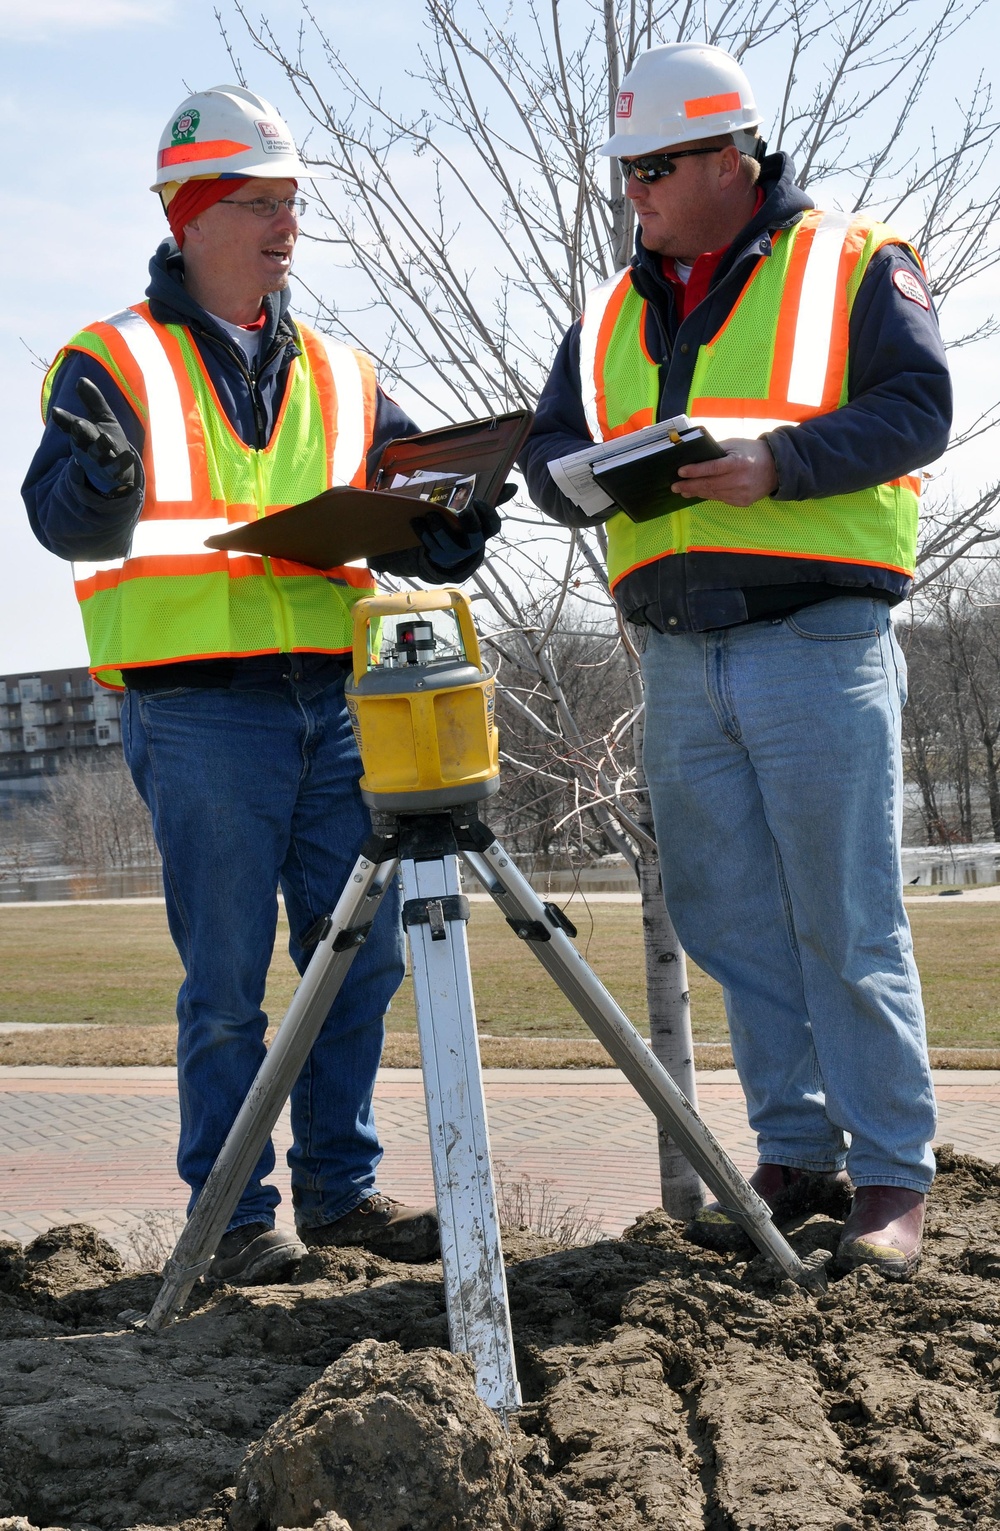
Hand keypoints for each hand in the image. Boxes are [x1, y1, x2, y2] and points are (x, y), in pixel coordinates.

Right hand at [51, 378, 136, 495]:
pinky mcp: (115, 472)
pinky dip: (123, 462)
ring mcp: (101, 461)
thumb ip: (93, 401)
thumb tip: (81, 379)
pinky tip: (129, 456)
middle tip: (77, 424)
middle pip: (83, 439)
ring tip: (105, 437)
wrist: (115, 474)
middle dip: (81, 431)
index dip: (64, 419)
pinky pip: (118, 468)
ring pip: (99, 454)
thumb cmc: (105, 441)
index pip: (71, 425)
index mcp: (82, 435)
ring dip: (101, 446)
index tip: (56, 411)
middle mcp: (88, 448)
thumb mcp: (102, 418)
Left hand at [411, 496, 503, 568]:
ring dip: (439, 529)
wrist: (452, 555)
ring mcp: (455, 553)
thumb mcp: (480, 515)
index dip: (487, 514)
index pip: (493, 526)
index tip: (478, 500)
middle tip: (462, 510)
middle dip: (469, 524)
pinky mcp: (438, 556)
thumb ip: (494, 499)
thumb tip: (513, 487)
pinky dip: (422, 533)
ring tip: (431, 514)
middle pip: (474, 537)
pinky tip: (416, 520)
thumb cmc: (467, 527)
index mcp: (484, 533)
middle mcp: (472, 545)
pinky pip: (429, 546)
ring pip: (448, 544)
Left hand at [672, 438, 777, 506]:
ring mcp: (741, 493)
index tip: (680, 472)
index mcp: (738, 463)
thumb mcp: (735, 445)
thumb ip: (715, 451)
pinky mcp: (742, 502)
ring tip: (683, 491)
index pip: (712, 468)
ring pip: (713, 494)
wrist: (776, 468)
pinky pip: (721, 499)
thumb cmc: (752, 452)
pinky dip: (708, 495)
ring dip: (696, 492)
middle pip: (709, 484)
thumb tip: (693, 456)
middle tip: (675, 486)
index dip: (695, 471)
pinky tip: (699, 493)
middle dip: (689, 486)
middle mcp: (740, 480)